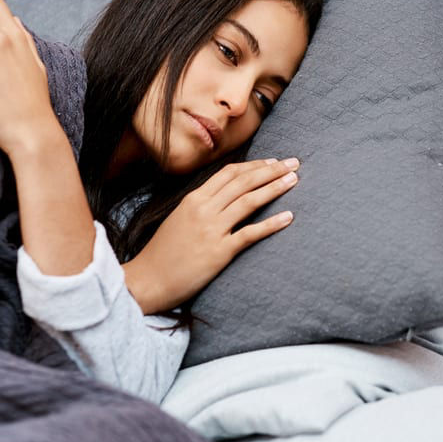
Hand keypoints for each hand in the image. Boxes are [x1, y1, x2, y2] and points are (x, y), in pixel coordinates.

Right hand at [125, 157, 300, 312]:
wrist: (148, 279)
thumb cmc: (164, 252)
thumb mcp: (180, 218)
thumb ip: (201, 204)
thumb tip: (225, 195)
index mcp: (193, 199)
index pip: (229, 173)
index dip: (253, 165)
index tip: (272, 162)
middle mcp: (203, 209)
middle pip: (243, 182)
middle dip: (271, 170)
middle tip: (293, 163)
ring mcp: (211, 230)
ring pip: (249, 201)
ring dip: (274, 188)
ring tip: (294, 180)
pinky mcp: (219, 252)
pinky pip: (250, 234)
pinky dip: (271, 224)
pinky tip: (288, 216)